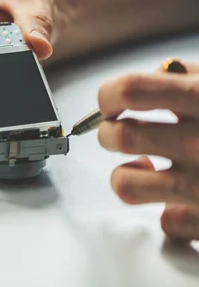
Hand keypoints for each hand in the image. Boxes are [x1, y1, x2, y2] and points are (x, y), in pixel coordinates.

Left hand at [97, 61, 198, 240]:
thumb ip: (193, 77)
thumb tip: (152, 80)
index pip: (128, 90)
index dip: (108, 96)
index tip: (111, 103)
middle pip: (116, 137)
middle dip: (108, 134)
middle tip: (117, 132)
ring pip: (126, 184)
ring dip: (126, 174)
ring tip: (142, 166)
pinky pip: (167, 222)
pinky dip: (169, 212)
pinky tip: (184, 200)